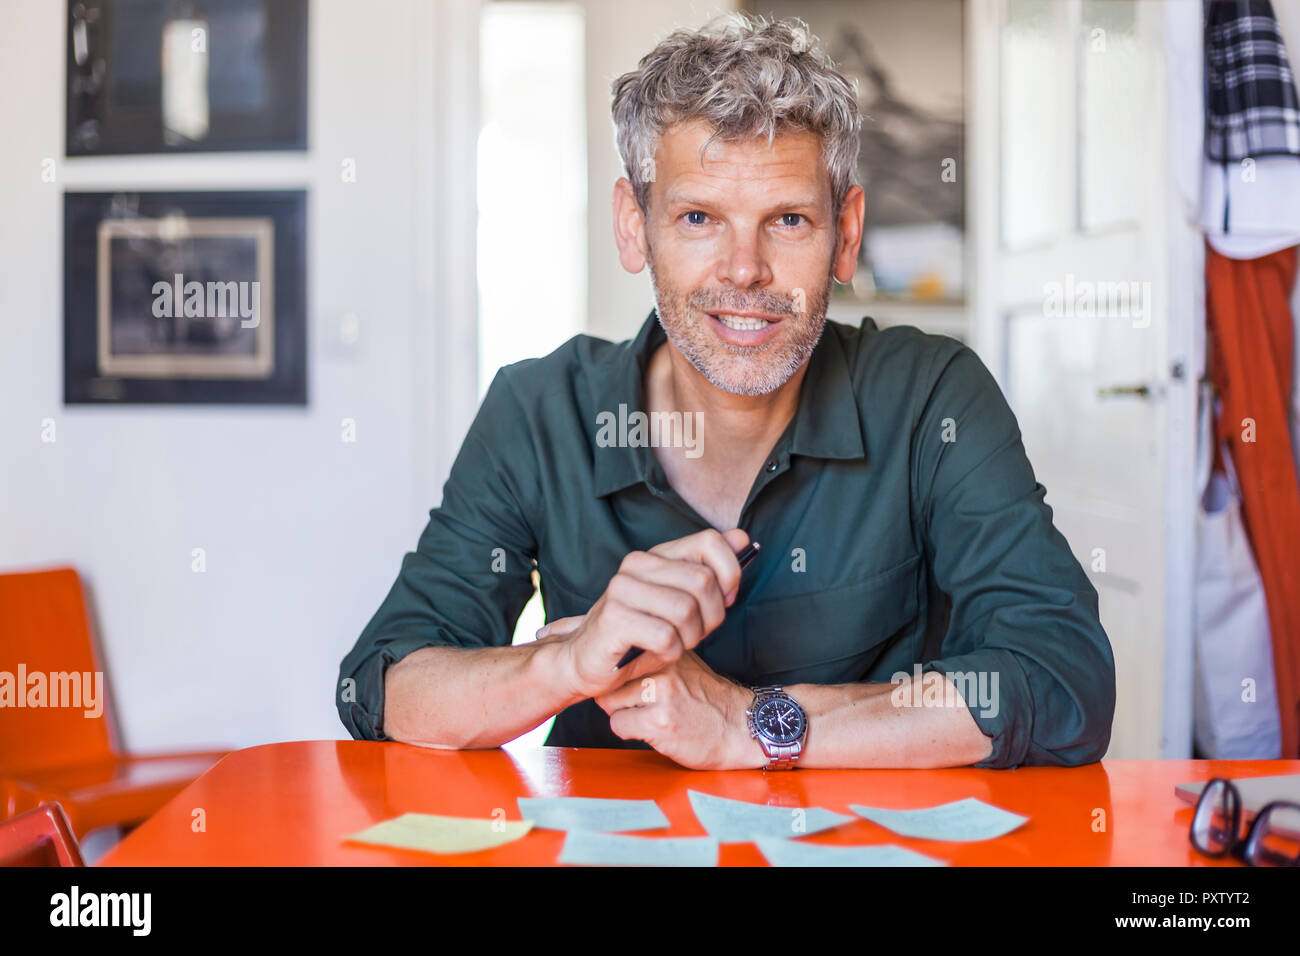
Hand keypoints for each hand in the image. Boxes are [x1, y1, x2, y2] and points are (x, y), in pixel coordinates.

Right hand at [549, 528, 750, 699]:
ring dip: (691, 637)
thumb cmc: (638, 633)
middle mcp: (637, 565)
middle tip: (697, 633)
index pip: (709, 541)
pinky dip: (672, 652)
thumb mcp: (678, 599)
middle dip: (712, 616)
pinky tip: (660, 653)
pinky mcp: (614, 619)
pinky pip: (666, 637)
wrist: (585, 660)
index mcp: (656, 555)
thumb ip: (709, 569)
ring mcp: (622, 590)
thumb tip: (743, 538)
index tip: (727, 599)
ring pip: (687, 611)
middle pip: (704, 581)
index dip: (730, 573)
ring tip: (677, 644)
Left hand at [594, 651, 763, 769]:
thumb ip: (657, 658)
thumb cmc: (711, 701)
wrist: (743, 727)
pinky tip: (656, 731)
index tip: (630, 685)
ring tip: (653, 718)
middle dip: (620, 697)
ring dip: (625, 715)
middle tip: (646, 707)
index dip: (621, 676)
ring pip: (610, 702)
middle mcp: (663, 667)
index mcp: (668, 650)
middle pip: (610, 680)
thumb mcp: (686, 666)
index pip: (621, 656)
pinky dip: (631, 733)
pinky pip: (618, 725)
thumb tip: (620, 655)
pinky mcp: (660, 721)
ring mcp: (662, 693)